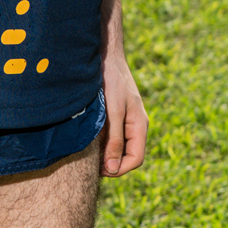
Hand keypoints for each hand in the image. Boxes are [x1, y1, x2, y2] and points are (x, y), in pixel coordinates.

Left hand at [99, 50, 146, 176]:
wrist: (106, 57)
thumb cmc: (112, 81)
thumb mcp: (113, 112)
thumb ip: (115, 140)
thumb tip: (113, 168)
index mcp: (140, 126)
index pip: (135, 159)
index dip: (119, 169)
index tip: (99, 170)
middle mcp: (135, 126)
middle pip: (127, 157)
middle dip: (111, 163)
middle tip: (90, 163)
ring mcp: (126, 122)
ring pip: (118, 148)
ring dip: (104, 153)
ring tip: (87, 151)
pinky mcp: (115, 117)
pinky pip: (111, 137)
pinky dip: (101, 143)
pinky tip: (87, 139)